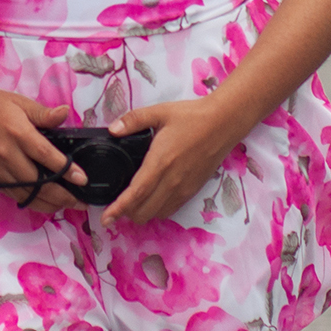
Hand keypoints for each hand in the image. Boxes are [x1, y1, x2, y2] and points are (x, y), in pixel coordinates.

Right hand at [0, 82, 87, 215]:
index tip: (82, 179)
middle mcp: (7, 154)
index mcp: (18, 132)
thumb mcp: (21, 103)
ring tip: (67, 205)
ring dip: (48, 204)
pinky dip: (31, 201)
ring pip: (26, 195)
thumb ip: (44, 114)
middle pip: (39, 183)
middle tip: (80, 201)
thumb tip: (65, 113)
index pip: (47, 156)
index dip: (67, 170)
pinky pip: (13, 195)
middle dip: (62, 196)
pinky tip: (45, 203)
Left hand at [99, 96, 243, 226]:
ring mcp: (183, 188)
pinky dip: (158, 210)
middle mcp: (171, 181)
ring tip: (133, 203)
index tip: (106, 218)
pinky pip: (171, 209)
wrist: (224, 123)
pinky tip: (153, 199)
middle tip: (117, 205)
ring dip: (143, 213)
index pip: (135, 194)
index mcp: (160, 163)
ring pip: (158, 214)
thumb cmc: (192, 117)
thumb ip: (133, 120)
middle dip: (127, 213)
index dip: (118, 209)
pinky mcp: (193, 190)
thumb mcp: (159, 112)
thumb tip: (112, 129)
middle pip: (144, 212)